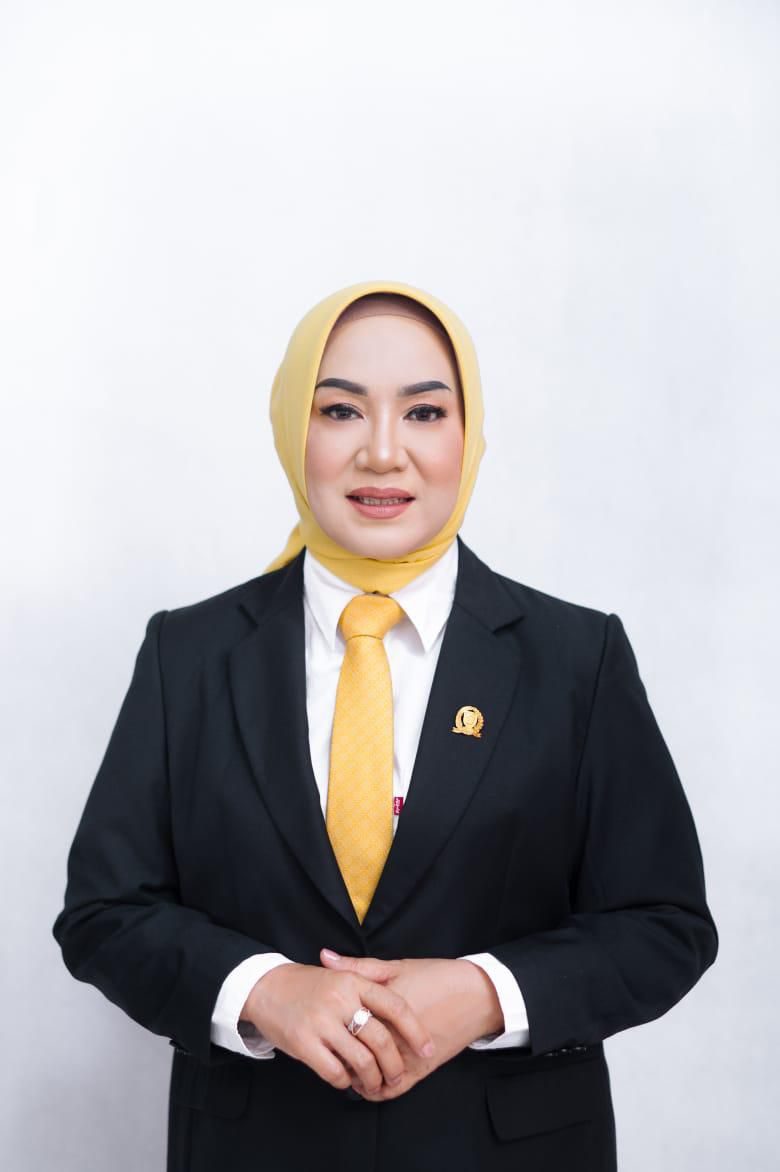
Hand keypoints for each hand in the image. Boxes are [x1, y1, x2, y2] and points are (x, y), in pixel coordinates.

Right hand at [240, 961, 435, 1094]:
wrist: (265, 987)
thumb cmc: (308, 984)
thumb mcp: (340, 974)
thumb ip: (369, 978)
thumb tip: (396, 988)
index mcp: (353, 981)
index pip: (395, 1007)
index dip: (416, 1031)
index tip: (428, 1050)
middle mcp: (340, 1000)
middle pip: (381, 1039)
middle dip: (395, 1064)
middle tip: (398, 1076)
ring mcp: (320, 1022)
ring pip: (361, 1060)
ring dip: (373, 1078)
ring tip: (374, 1084)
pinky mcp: (303, 1042)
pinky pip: (335, 1071)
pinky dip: (345, 1081)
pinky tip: (347, 1080)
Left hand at [319, 950, 503, 1100]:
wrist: (476, 994)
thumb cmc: (435, 976)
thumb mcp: (395, 966)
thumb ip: (357, 966)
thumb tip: (324, 957)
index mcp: (381, 1006)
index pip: (343, 1026)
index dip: (328, 1029)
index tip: (318, 1024)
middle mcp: (393, 1035)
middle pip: (353, 1053)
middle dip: (337, 1052)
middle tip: (328, 1046)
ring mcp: (407, 1055)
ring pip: (370, 1076)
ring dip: (356, 1075)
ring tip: (347, 1064)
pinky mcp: (422, 1069)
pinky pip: (392, 1089)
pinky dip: (377, 1089)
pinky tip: (368, 1080)